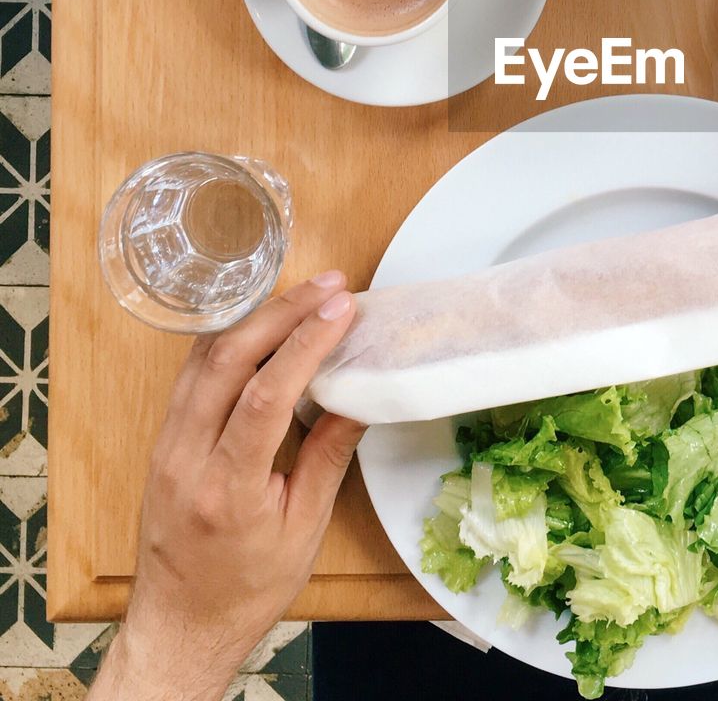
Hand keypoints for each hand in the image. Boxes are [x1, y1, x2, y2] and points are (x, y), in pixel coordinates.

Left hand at [89, 272, 364, 700]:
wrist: (180, 627)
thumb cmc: (248, 589)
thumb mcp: (303, 530)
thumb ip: (329, 457)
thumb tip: (361, 395)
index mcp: (227, 489)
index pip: (264, 397)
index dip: (305, 345)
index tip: (342, 309)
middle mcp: (185, 459)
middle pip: (226, 361)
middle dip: (282, 313)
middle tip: (330, 285)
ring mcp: (166, 446)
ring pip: (203, 359)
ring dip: (255, 318)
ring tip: (304, 292)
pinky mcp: (162, 441)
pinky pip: (192, 374)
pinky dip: (229, 339)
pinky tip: (260, 321)